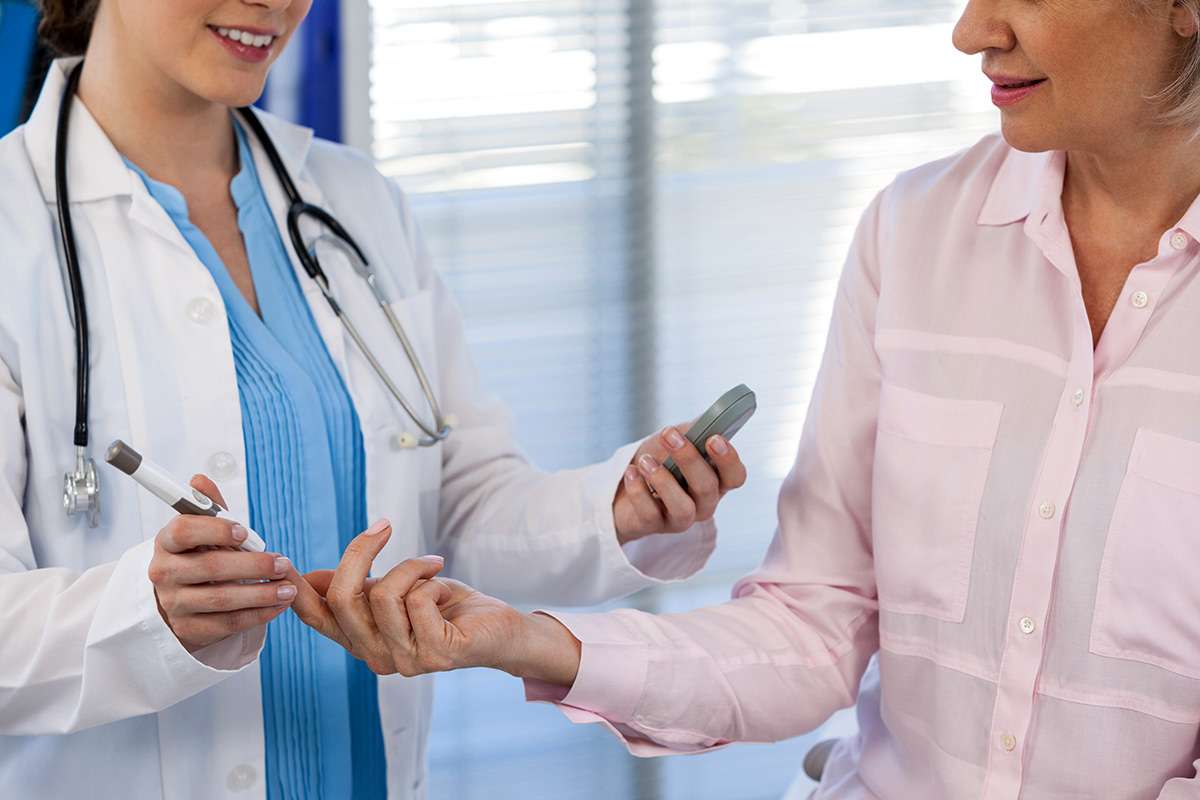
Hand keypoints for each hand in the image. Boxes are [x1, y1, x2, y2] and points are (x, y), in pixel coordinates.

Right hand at [147, 475, 295, 652]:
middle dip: (253, 565)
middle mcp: (165, 574)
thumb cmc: (195, 556)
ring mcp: (175, 604)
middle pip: (210, 568)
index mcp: (166, 542)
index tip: (243, 532)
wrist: (178, 600)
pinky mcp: (189, 629)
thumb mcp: (199, 531)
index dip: (215, 530)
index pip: (184, 531)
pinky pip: (228, 624)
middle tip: (282, 563)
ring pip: (222, 599)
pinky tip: (279, 605)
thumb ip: (207, 507)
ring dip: (261, 594)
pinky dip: (258, 615)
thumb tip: (200, 480)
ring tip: (288, 588)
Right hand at [289, 522, 534, 677]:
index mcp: (360, 640)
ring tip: (431, 566)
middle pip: (341, 598)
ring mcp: (404, 660)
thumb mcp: (396, 591)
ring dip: (409, 566)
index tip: (283, 561)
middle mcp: (375, 656)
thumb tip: (311, 577)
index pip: (315, 617)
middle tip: (383, 526)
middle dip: (360, 551)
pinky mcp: (435, 654)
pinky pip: (417, 600)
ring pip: (382, 595)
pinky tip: (445, 594)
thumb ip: (359, 588)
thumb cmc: (448, 607)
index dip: (295, 590)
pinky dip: (431, 581)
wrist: (499, 630)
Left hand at [613, 423, 747, 544]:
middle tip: (669, 434)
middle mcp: (704, 504)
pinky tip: (631, 472)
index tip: (713, 437)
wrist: (623, 485)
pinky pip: (650, 513)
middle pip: (708, 488)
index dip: (728, 459)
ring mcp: (680, 519)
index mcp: (716, 481)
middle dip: (689, 459)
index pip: (735, 476)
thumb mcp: (677, 439)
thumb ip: (694, 429)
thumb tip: (706, 419)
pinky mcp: (654, 526)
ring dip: (663, 480)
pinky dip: (638, 490)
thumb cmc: (659, 459)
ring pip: (683, 508)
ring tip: (645, 460)